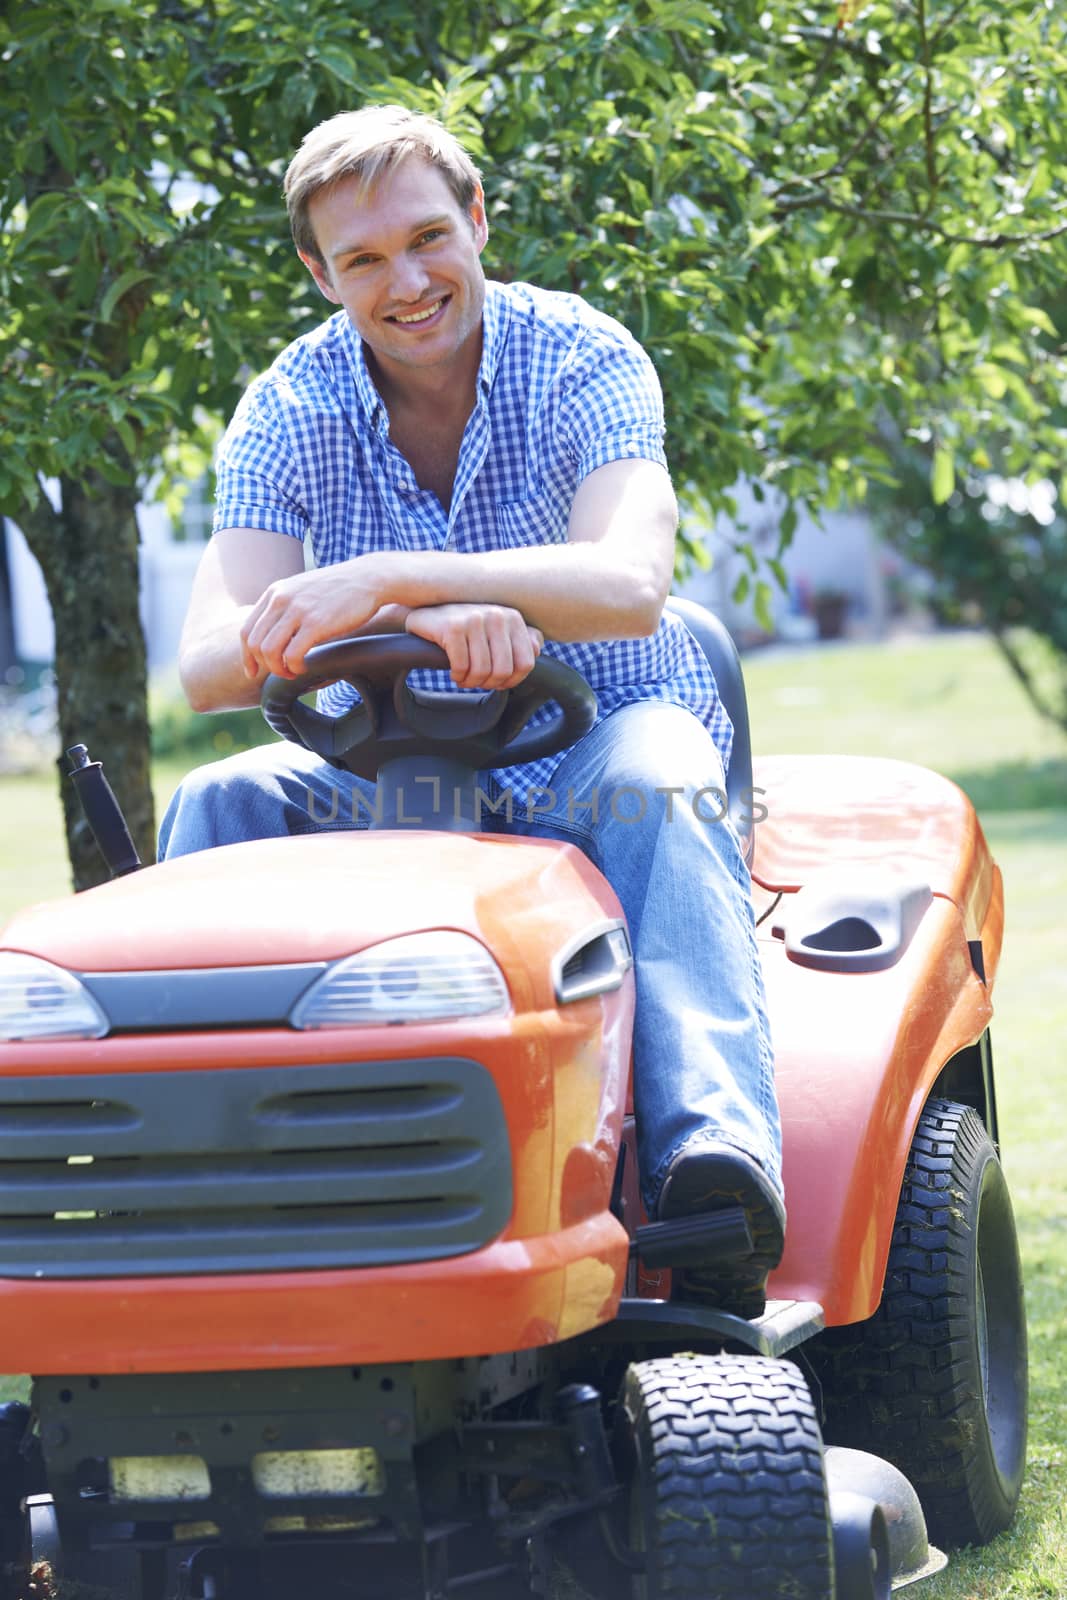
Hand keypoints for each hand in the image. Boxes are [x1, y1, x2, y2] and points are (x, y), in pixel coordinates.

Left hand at [240, 563, 379, 678]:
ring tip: (293, 672)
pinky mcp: (316, 623)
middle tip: (281, 672)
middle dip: (264, 666)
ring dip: (278, 669)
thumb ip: (285, 606)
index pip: (247, 630)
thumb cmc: (338, 589)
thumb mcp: (302, 590)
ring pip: (269, 651)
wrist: (367, 578)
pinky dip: (295, 667)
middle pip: (255, 644)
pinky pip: (292, 655)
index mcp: (274, 592)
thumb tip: (274, 633)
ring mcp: (297, 610)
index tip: (254, 671)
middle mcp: (281, 599)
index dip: (247, 656)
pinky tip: (304, 667)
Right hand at [404, 603, 543, 688]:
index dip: (512, 681)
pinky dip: (457, 676)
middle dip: (489, 684)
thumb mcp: (498, 630)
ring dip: (471, 682)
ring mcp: (474, 619)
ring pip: (481, 671)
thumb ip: (523, 639)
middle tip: (478, 682)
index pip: (526, 663)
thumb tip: (537, 650)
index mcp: (513, 617)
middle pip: (503, 671)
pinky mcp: (452, 627)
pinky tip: (454, 672)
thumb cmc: (467, 628)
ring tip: (465, 678)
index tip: (499, 682)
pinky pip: (461, 666)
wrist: (428, 614)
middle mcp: (497, 615)